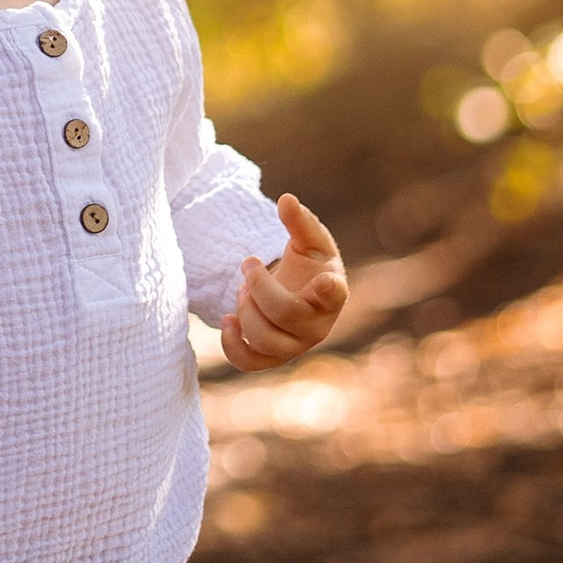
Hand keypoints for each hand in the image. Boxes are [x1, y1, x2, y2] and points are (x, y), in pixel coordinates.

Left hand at [220, 192, 347, 371]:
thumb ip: (300, 221)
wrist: (300, 293)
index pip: (335, 296)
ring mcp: (295, 346)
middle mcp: (318, 326)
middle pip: (285, 314)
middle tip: (248, 263)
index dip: (330, 291)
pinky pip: (248, 363)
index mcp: (332, 293)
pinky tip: (228, 319)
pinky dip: (232, 343)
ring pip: (264, 338)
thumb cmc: (309, 265)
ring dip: (245, 308)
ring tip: (244, 288)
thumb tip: (286, 199)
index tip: (323, 280)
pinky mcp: (272, 358)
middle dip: (259, 284)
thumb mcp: (309, 240)